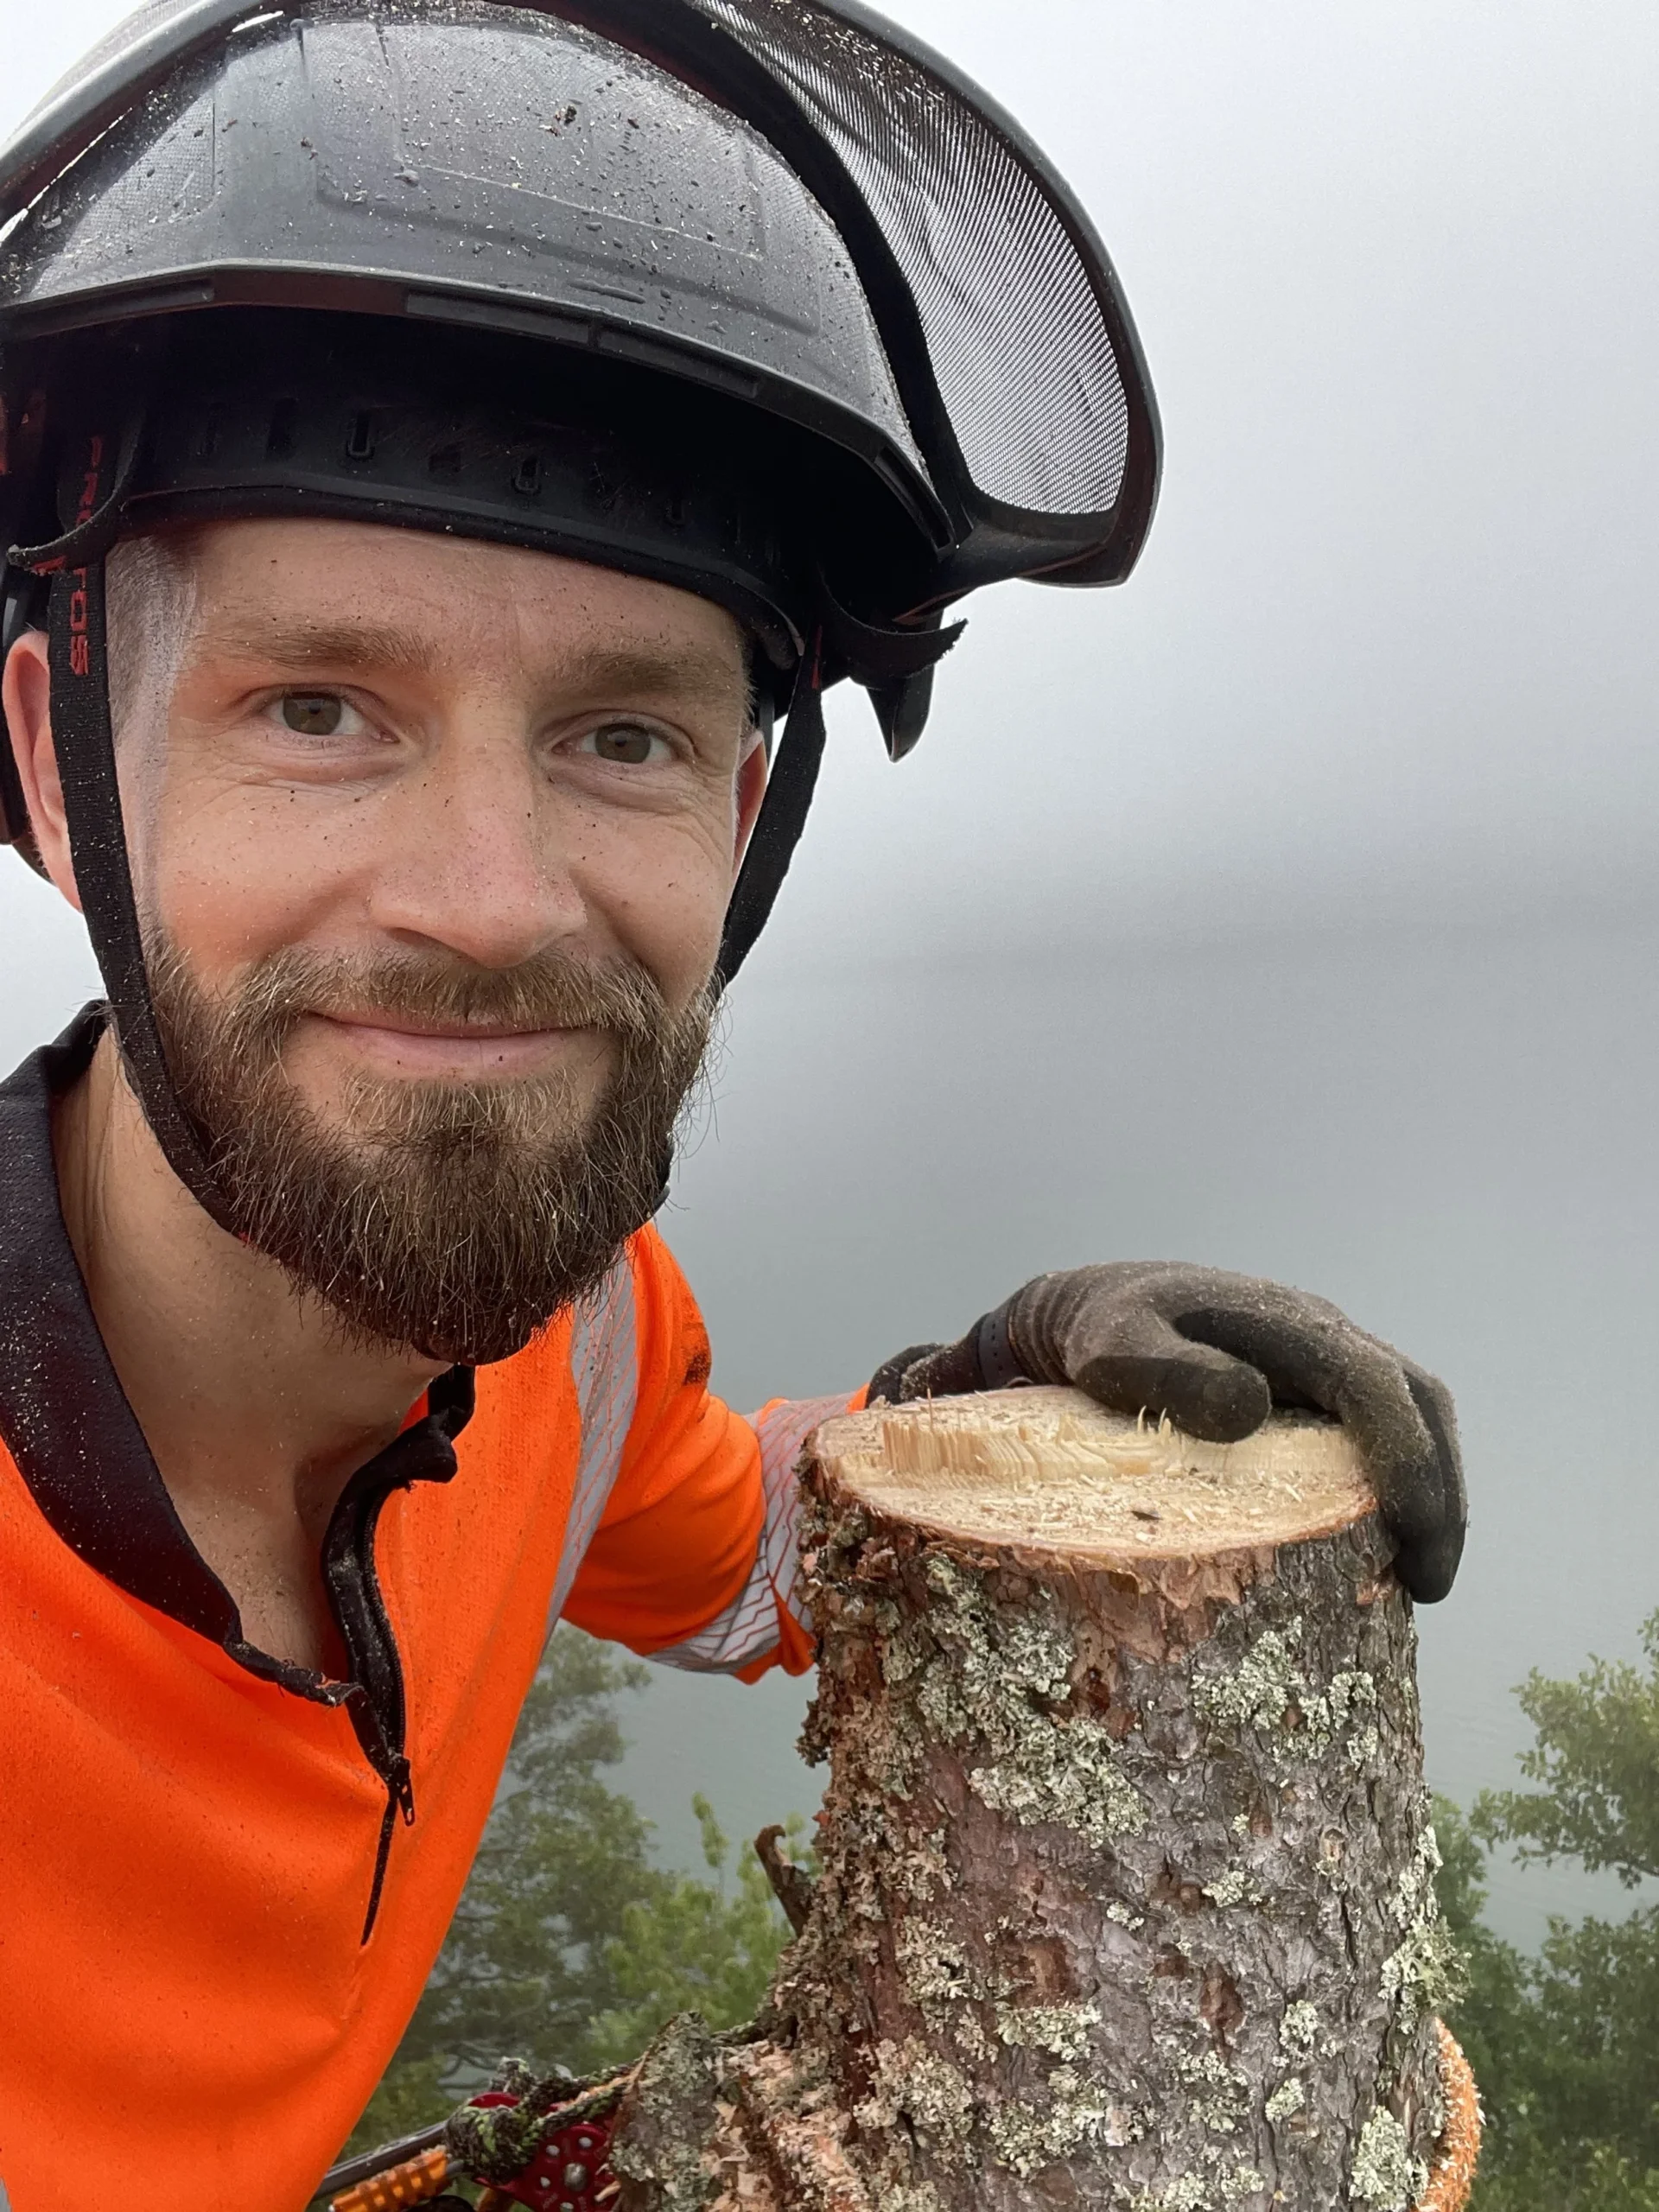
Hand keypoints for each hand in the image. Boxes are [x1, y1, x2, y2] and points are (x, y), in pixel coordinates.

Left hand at [867, 1263, 1464, 1601]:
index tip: (1411, 1538)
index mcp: (1290, 1323)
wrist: (1081, 1313)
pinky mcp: (1309, 1400)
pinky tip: (1370, 1556)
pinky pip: (1372, 1439)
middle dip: (1438, 1494)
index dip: (1408, 1460)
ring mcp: (1321, 1369)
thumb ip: (1167, 1371)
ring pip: (1410, 1423)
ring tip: (1413, 1582)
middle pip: (1419, 1407)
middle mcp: (1323, 1339)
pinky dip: (1388, 1494)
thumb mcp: (1112, 1347)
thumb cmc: (1096, 1335)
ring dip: (1426, 1496)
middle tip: (1427, 1583)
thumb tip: (1252, 1409)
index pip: (1377, 1387)